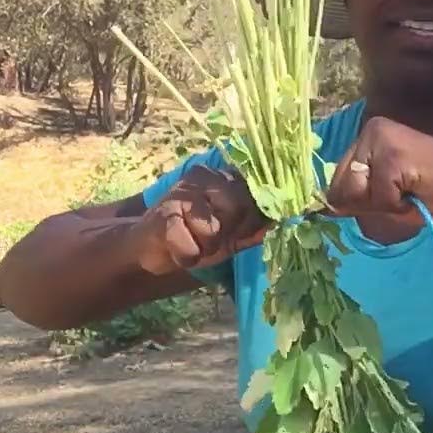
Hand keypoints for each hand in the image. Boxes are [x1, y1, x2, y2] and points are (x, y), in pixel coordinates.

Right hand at [133, 165, 268, 275]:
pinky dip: (186, 256)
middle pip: (239, 207)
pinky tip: (177, 248)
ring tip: (193, 242)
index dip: (252, 220)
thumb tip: (281, 221)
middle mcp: (205, 176)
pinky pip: (189, 246)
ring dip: (205, 248)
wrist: (150, 246)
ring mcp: (183, 192)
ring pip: (213, 230)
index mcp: (225, 177)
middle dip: (228, 234)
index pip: (256, 192)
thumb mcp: (231, 234)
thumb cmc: (195, 237)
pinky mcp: (164, 214)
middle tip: (212, 240)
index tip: (239, 234)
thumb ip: (255, 227)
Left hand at [326, 116, 432, 223]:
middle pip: (341, 186)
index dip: (354, 199)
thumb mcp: (385, 194)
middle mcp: (370, 131)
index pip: (336, 178)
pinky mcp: (392, 154)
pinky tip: (417, 190)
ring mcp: (380, 139)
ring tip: (409, 192)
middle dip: (369, 202)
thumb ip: (355, 196)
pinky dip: (397, 205)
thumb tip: (321, 208)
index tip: (387, 196)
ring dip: (383, 204)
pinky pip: (378, 196)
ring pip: (356, 191)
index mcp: (366, 137)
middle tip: (402, 194)